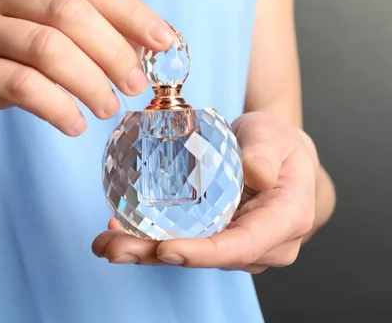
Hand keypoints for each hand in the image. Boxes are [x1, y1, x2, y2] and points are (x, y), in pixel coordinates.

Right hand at [0, 0, 173, 143]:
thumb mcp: (29, 38)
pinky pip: (21, 85)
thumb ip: (76, 34)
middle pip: (69, 11)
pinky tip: (74, 124)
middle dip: (114, 51)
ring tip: (109, 108)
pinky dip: (57, 107)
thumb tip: (143, 47)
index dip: (130, 11)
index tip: (164, 41)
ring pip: (48, 47)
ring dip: (90, 82)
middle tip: (136, 85)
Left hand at [92, 112, 318, 272]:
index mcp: (285, 220)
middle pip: (208, 257)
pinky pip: (186, 242)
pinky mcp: (219, 239)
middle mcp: (264, 245)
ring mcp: (239, 247)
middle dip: (157, 256)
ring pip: (191, 254)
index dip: (203, 253)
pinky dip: (151, 238)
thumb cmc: (279, 145)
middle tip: (114, 247)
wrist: (279, 158)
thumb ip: (266, 150)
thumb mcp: (274, 134)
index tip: (165, 249)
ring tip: (106, 241)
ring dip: (146, 250)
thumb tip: (257, 173)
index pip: (243, 246)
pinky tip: (118, 228)